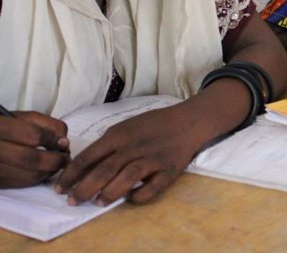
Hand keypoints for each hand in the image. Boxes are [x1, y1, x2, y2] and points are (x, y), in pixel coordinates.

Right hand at [0, 111, 69, 187]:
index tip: (63, 142)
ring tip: (57, 164)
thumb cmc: (5, 128)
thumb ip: (47, 125)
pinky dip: (38, 178)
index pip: (33, 136)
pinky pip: (22, 184)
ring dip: (49, 171)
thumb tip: (63, 141)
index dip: (53, 141)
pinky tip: (43, 171)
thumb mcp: (23, 117)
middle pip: (31, 159)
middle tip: (65, 157)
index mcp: (0, 127)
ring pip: (29, 175)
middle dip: (55, 159)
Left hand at [55, 102, 203, 205]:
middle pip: (104, 170)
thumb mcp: (126, 126)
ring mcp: (153, 158)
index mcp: (119, 134)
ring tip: (99, 202)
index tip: (60, 188)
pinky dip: (140, 196)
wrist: (188, 121)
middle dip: (84, 189)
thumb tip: (84, 165)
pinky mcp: (169, 170)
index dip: (71, 174)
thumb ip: (107, 144)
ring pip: (127, 177)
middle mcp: (134, 146)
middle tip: (73, 202)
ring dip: (110, 193)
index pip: (88, 156)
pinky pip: (152, 187)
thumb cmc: (153, 124)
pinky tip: (131, 199)